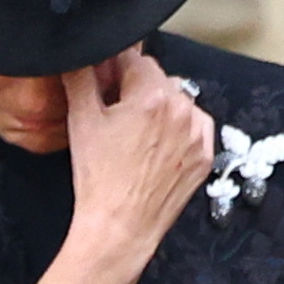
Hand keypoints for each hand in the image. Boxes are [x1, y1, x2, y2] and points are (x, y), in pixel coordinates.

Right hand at [60, 52, 218, 263]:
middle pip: (157, 79)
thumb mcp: (80, 122)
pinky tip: (156, 147)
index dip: (114, 68)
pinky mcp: (204, 155)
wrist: (120, 227)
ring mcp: (197, 133)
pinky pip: (194, 127)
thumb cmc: (99, 180)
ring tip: (137, 135)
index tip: (105, 82)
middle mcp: (181, 109)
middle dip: (137, 89)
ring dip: (160, 108)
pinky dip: (179, 130)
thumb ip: (80, 78)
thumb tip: (80, 56)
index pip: (134, 58)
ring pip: (178, 101)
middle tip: (116, 115)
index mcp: (151, 95)